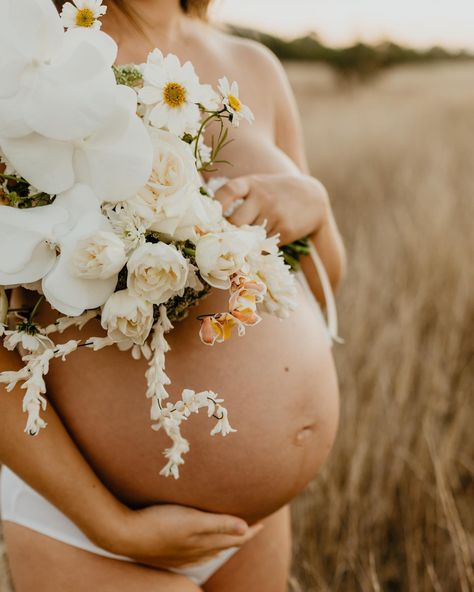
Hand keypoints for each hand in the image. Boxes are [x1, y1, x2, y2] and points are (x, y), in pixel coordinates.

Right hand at [95, 503, 262, 568]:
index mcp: (204, 543)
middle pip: (225, 545)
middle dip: (240, 535)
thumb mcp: (192, 521)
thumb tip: (246, 529)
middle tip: (251, 526)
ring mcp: (181, 554)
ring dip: (223, 541)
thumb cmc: (159, 523)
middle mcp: (196, 552)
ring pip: (210, 550)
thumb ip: (219, 525)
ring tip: (230, 533)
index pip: (235, 538)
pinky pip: (195, 553)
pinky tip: (199, 544)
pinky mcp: (169, 552)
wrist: (125, 535)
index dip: (250, 530)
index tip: (263, 522)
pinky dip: (205, 547)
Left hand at [215, 173, 328, 244]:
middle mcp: (263, 197)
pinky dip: (258, 248)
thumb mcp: (258, 185)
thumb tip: (216, 225)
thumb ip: (240, 198)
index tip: (210, 218)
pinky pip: (264, 245)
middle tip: (222, 241)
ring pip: (249, 237)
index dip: (217, 205)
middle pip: (236, 222)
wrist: (312, 197)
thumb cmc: (276, 193)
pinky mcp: (285, 229)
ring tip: (240, 246)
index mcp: (251, 183)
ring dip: (243, 244)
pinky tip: (258, 246)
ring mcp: (275, 214)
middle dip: (228, 233)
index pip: (229, 191)